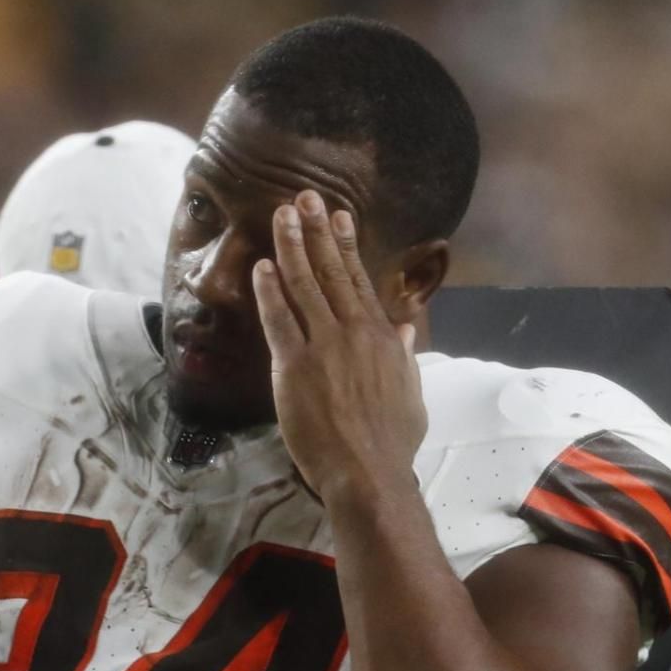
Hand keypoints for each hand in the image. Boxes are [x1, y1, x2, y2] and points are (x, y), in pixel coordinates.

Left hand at [253, 189, 427, 500]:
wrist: (368, 473)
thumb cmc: (390, 443)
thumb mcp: (410, 395)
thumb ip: (404, 358)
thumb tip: (403, 328)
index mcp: (382, 337)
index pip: (358, 280)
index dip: (344, 245)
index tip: (337, 216)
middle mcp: (354, 332)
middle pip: (330, 271)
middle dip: (316, 231)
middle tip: (303, 197)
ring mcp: (324, 347)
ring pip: (304, 285)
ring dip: (291, 246)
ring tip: (281, 215)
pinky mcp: (295, 368)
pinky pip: (279, 321)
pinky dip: (269, 292)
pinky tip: (261, 266)